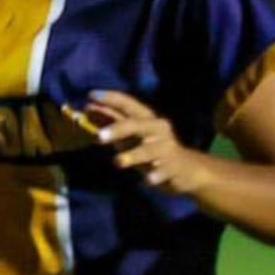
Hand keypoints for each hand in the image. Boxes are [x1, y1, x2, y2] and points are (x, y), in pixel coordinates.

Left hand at [86, 90, 208, 197]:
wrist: (186, 169)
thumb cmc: (151, 148)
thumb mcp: (130, 134)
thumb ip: (111, 121)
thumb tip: (88, 109)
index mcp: (146, 118)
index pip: (128, 104)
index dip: (111, 98)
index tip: (91, 95)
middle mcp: (157, 130)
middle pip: (136, 125)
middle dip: (117, 129)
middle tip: (98, 137)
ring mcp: (166, 149)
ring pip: (148, 150)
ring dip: (133, 155)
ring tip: (117, 162)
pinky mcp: (173, 168)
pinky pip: (163, 171)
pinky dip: (155, 175)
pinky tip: (148, 180)